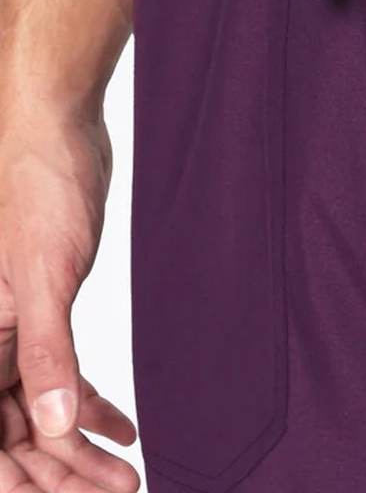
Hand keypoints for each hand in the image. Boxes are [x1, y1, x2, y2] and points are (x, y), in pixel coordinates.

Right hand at [0, 103, 139, 491]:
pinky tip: (122, 424)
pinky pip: (59, 373)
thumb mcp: (45, 277)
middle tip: (119, 491)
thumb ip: (44, 354)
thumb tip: (56, 425)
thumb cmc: (40, 192)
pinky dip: (89, 403)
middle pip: (14, 434)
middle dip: (61, 474)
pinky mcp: (42, 313)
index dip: (26, 482)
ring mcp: (9, 331)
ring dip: (80, 446)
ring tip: (126, 472)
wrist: (57, 136)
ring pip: (39, 410)